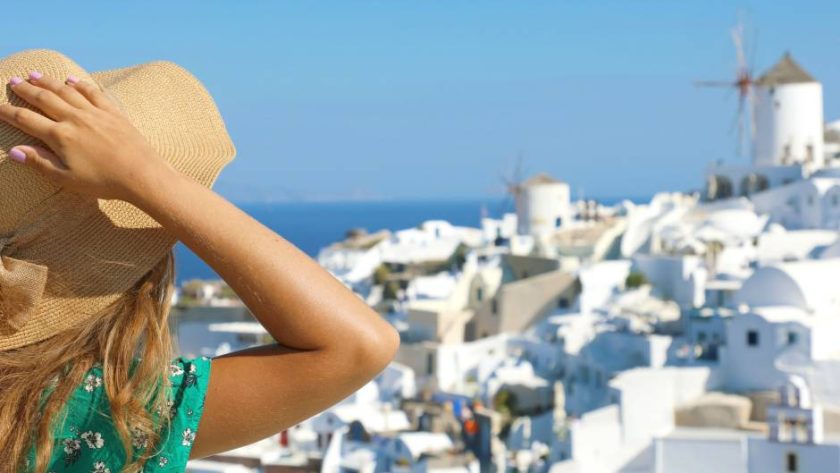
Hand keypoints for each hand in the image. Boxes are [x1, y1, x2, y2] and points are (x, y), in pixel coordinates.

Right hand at [0, 71, 171, 201]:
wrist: (141, 174)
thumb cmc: (103, 181)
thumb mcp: (66, 178)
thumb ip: (40, 162)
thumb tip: (14, 151)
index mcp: (60, 136)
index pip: (26, 120)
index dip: (8, 112)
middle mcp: (75, 119)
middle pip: (44, 99)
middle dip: (26, 89)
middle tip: (13, 81)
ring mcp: (95, 113)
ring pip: (66, 91)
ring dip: (49, 82)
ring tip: (35, 74)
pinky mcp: (113, 112)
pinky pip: (93, 93)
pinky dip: (80, 84)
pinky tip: (72, 80)